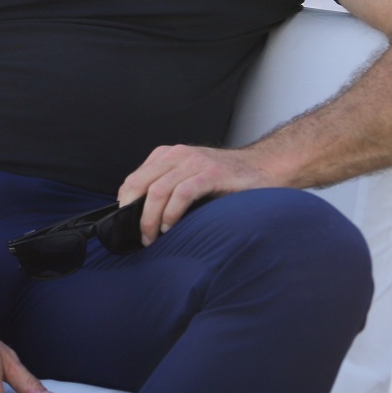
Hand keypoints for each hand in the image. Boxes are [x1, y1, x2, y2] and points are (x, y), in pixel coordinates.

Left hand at [117, 144, 278, 245]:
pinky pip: (182, 193)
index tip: (125, 224)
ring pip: (158, 190)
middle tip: (138, 236)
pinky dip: (172, 212)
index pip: (135, 178)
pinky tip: (170, 227)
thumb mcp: (191, 177)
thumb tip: (142, 215)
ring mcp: (195, 162)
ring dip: (150, 218)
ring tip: (152, 237)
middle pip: (141, 184)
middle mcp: (178, 155)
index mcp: (168, 155)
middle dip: (134, 213)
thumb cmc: (228, 179)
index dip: (126, 202)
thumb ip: (169, 187)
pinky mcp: (212, 174)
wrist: (266, 167)